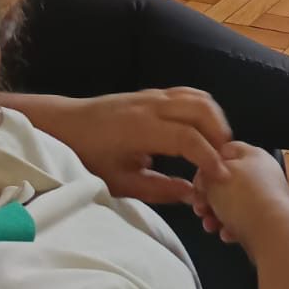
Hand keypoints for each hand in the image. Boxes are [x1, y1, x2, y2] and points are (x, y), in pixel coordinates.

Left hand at [42, 89, 231, 204]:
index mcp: (140, 128)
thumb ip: (159, 189)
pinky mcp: (153, 93)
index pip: (188, 138)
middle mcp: (151, 105)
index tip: (221, 178)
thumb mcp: (119, 183)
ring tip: (218, 148)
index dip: (209, 157)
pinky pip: (189, 94)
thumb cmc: (87, 158)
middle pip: (201, 110)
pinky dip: (204, 111)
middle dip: (219, 135)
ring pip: (199, 98)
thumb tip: (193, 194)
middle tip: (225, 162)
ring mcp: (153, 95)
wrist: (63, 126)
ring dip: (215, 120)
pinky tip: (204, 131)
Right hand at [192, 140, 288, 251]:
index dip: (207, 166)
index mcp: (254, 155)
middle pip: (228, 182)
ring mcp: (268, 197)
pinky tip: (226, 233)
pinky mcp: (270, 219)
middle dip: (210, 197)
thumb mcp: (213, 179)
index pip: (225, 152)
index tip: (198, 182)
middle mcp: (264, 173)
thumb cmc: (245, 200)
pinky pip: (244, 221)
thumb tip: (204, 179)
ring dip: (217, 216)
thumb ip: (204, 175)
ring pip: (234, 204)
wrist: (271, 232)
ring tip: (210, 224)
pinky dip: (233, 228)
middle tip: (201, 207)